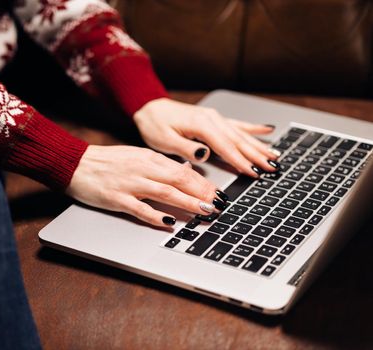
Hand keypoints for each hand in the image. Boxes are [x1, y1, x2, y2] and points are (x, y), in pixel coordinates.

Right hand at [66, 145, 228, 226]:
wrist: (77, 164)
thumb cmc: (107, 161)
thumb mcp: (136, 156)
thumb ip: (159, 165)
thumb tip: (183, 172)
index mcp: (148, 158)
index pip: (182, 170)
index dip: (203, 183)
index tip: (218, 193)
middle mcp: (142, 169)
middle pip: (178, 180)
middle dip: (202, 193)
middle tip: (219, 204)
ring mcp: (129, 184)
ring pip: (164, 193)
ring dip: (187, 203)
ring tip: (204, 212)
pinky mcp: (116, 198)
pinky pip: (139, 208)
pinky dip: (155, 215)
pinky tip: (168, 222)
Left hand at [133, 98, 279, 176]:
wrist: (150, 107)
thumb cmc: (155, 124)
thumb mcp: (165, 140)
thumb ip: (186, 148)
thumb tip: (205, 154)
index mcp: (201, 125)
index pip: (225, 147)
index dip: (240, 161)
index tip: (254, 172)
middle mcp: (212, 119)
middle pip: (238, 140)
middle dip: (257, 155)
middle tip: (273, 168)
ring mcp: (214, 118)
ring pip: (241, 133)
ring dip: (259, 145)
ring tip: (275, 155)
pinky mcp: (213, 119)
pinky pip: (237, 124)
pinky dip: (252, 128)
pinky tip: (267, 130)